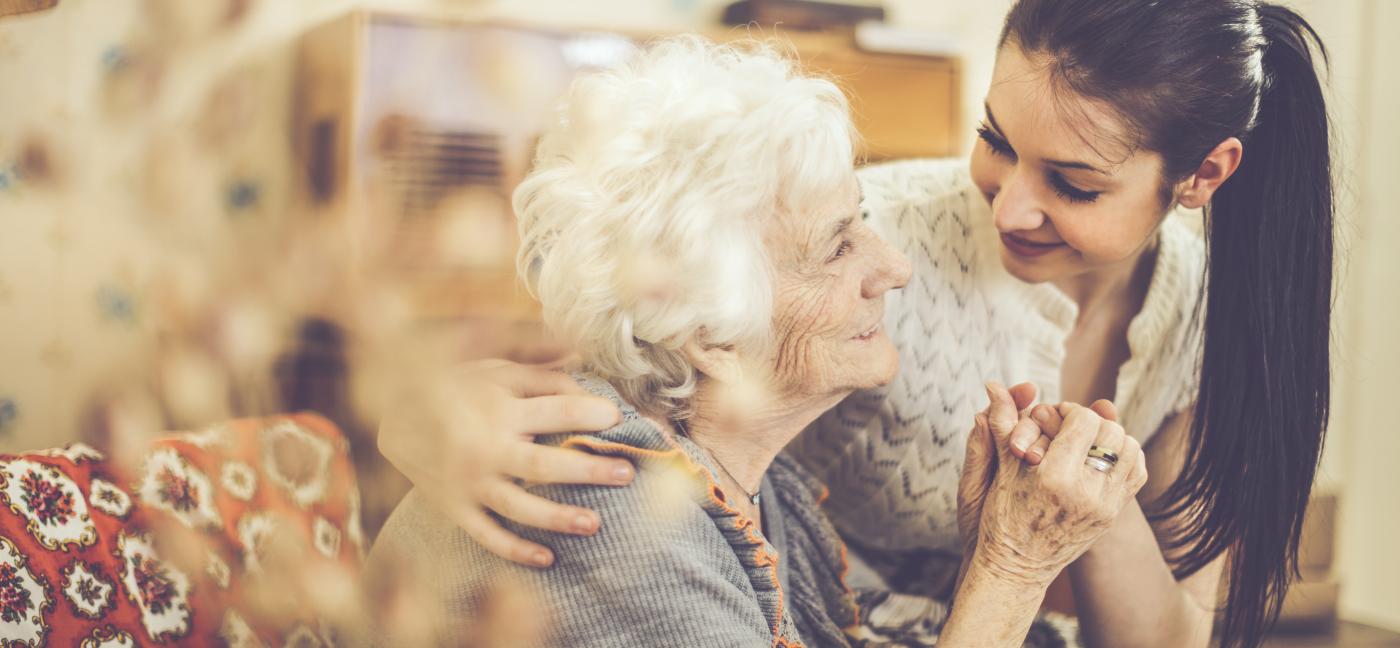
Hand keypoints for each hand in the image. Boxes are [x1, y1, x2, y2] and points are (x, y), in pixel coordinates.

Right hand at [377, 360, 628, 566]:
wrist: (392, 417)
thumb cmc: (456, 386)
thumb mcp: (495, 366)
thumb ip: (541, 366)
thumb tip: (584, 356)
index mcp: (499, 408)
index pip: (556, 410)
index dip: (591, 413)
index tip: (617, 418)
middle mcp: (486, 448)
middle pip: (544, 465)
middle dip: (588, 470)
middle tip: (626, 473)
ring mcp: (470, 483)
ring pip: (519, 507)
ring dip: (558, 517)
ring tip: (595, 523)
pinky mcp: (456, 508)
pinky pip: (487, 535)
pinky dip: (516, 550)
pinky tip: (548, 558)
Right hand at [969, 382, 1148, 587]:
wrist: (1016, 566)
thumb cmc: (1000, 516)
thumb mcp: (998, 468)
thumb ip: (1002, 423)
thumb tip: (993, 383)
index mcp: (1054, 478)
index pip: (1084, 421)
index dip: (1068, 410)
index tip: (1052, 417)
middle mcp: (1086, 494)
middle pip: (1112, 432)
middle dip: (1090, 422)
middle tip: (1069, 428)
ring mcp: (1105, 508)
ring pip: (1130, 449)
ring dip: (1110, 438)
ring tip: (1085, 442)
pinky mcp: (1113, 516)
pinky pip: (1136, 473)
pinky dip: (1123, 458)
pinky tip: (1099, 458)